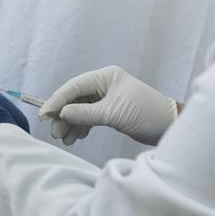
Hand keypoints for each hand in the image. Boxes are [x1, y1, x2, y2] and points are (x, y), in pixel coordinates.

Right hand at [38, 66, 177, 145]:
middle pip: (75, 99)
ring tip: (65, 139)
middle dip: (63, 116)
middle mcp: (104, 84)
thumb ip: (85, 114)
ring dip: (71, 124)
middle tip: (55, 133)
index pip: (74, 87)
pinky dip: (81, 127)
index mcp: (106, 77)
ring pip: (80, 109)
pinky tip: (76, 137)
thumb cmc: (145, 114)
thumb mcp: (113, 113)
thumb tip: (61, 113)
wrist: (170, 127)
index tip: (44, 116)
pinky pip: (89, 117)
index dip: (57, 101)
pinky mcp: (111, 111)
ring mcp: (107, 98)